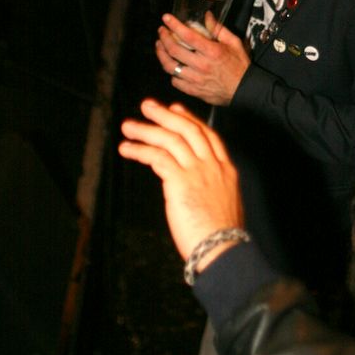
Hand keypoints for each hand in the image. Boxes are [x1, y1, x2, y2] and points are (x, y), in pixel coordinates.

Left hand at [119, 99, 243, 263]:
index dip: (190, 119)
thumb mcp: (223, 204)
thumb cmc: (222, 237)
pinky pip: (157, 157)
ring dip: (147, 130)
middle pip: (188, 130)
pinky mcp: (180, 181)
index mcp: (227, 170)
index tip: (176, 109)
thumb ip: (210, 189)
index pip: (207, 135)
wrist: (222, 248)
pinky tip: (127, 148)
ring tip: (129, 125)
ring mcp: (198, 171)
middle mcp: (213, 165)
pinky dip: (140, 150)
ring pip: (170, 139)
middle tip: (148, 106)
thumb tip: (192, 188)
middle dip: (166, 115)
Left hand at [156, 12, 249, 105]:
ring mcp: (196, 80)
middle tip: (161, 30)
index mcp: (212, 52)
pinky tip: (171, 64)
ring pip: (170, 66)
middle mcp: (201, 65)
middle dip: (164, 37)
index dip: (174, 25)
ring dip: (161, 54)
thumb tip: (207, 16)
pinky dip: (171, 72)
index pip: (187, 35)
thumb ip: (219, 29)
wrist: (244, 90)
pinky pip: (175, 81)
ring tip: (160, 45)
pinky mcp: (193, 90)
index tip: (166, 18)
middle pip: (174, 50)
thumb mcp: (234, 43)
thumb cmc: (240, 65)